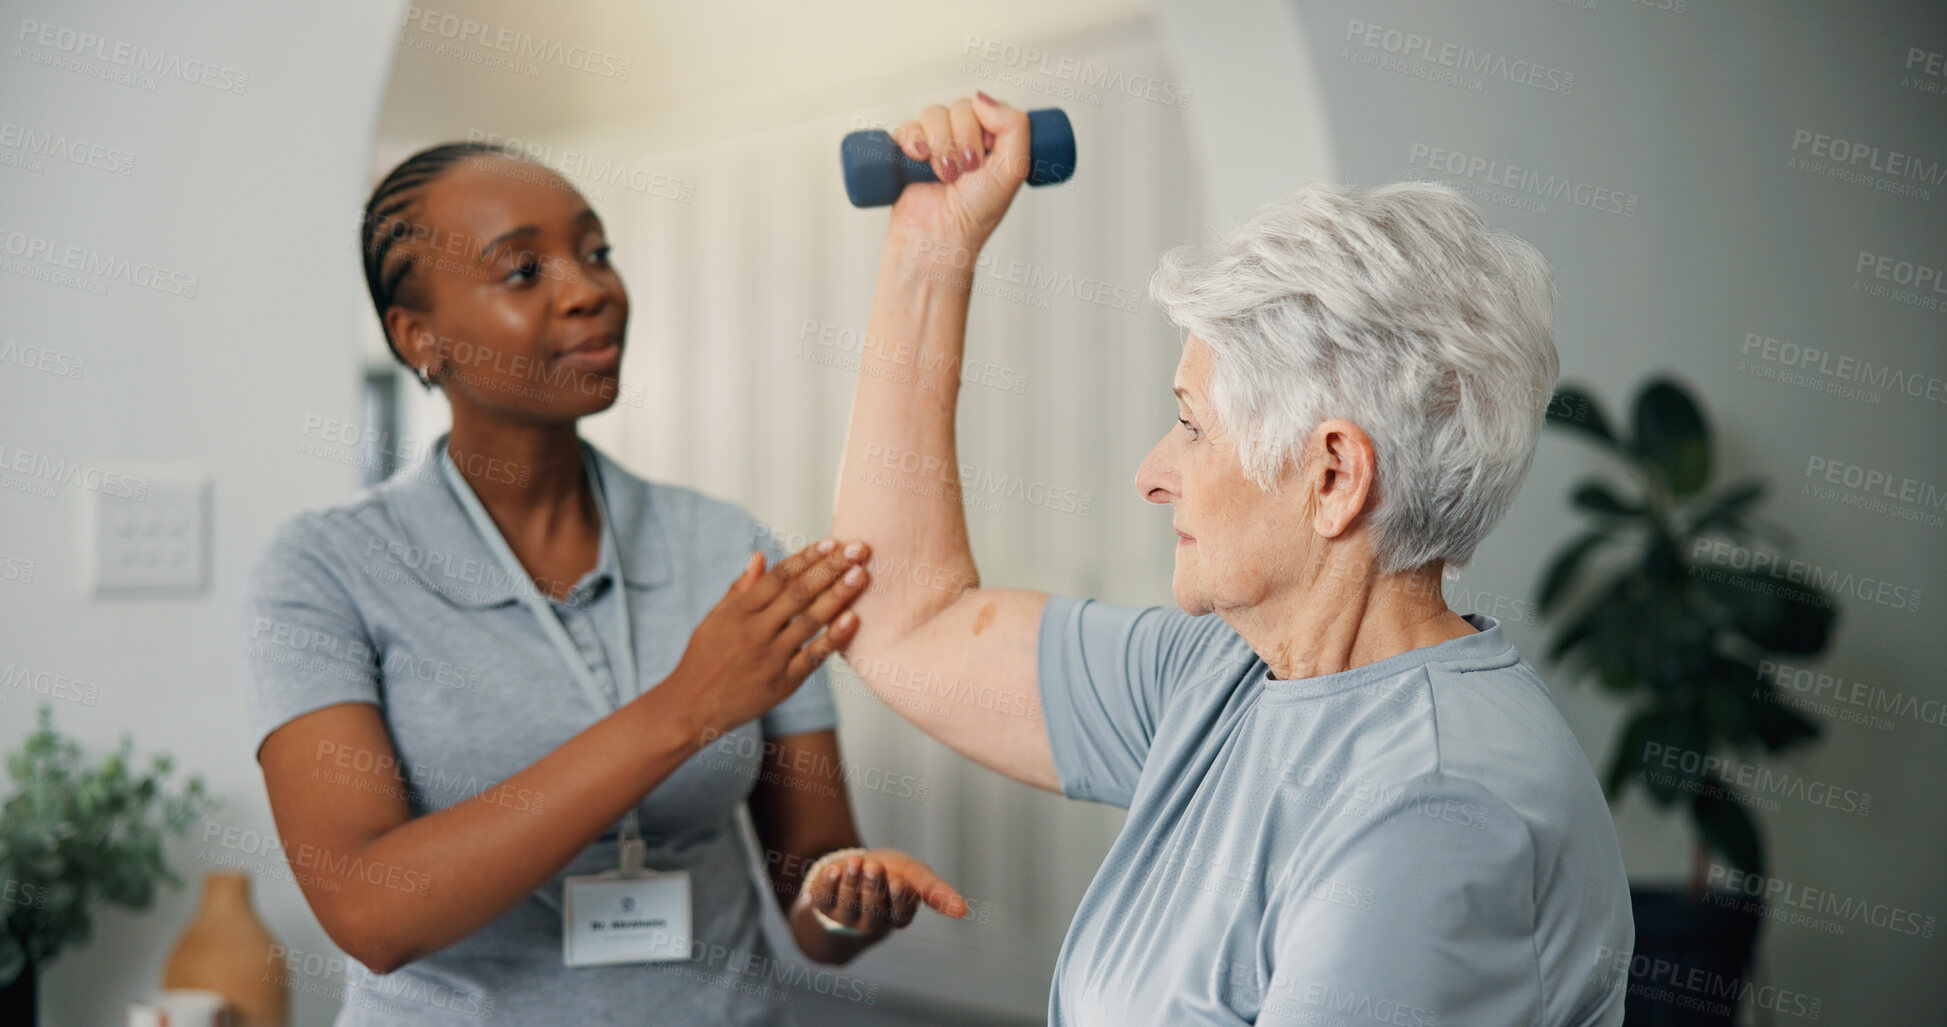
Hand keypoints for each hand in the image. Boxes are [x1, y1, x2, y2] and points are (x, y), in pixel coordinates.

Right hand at [665, 539, 872, 738]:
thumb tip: (760, 556)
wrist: (691, 707)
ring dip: (838, 596)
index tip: (830, 542)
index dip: (806, 558)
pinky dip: (833, 638)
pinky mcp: (783, 683)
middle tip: (857, 549)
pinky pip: (813, 657)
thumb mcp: (714, 619)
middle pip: (799, 593)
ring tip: (861, 575)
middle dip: (830, 568)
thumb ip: (740, 588)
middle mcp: (755, 631)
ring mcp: (771, 658)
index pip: (778, 577)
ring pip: (810, 621)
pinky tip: (853, 618)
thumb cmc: (703, 658)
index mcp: (738, 612)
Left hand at [802, 848, 967, 936]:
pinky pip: (823, 899)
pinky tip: (834, 870)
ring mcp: (846, 915)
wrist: (858, 867)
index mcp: (897, 916)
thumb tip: (965, 911)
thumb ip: (936, 891)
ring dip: (851, 883)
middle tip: (874, 866)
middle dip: (873, 887)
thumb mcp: (916, 876)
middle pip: (873, 910)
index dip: (898, 899)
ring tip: (855, 862)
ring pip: (848, 905)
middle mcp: (872, 921)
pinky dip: (829, 884)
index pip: (900, 915)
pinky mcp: (823, 905)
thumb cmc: (893, 874)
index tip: (898, 880)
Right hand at [887, 93, 1032, 251]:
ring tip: (944, 175)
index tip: (986, 156)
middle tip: (966, 171)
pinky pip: (907, 126)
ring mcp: (934, 143)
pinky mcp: (906, 151)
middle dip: (964, 139)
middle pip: (961, 107)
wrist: (939, 237)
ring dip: (941, 144)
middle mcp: (963, 138)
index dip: (986, 126)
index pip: (987, 107)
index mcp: (991, 140)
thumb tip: (981, 98)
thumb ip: (1015, 127)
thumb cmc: (977, 213)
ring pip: (934, 113)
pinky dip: (912, 139)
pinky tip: (919, 158)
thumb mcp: (1013, 169)